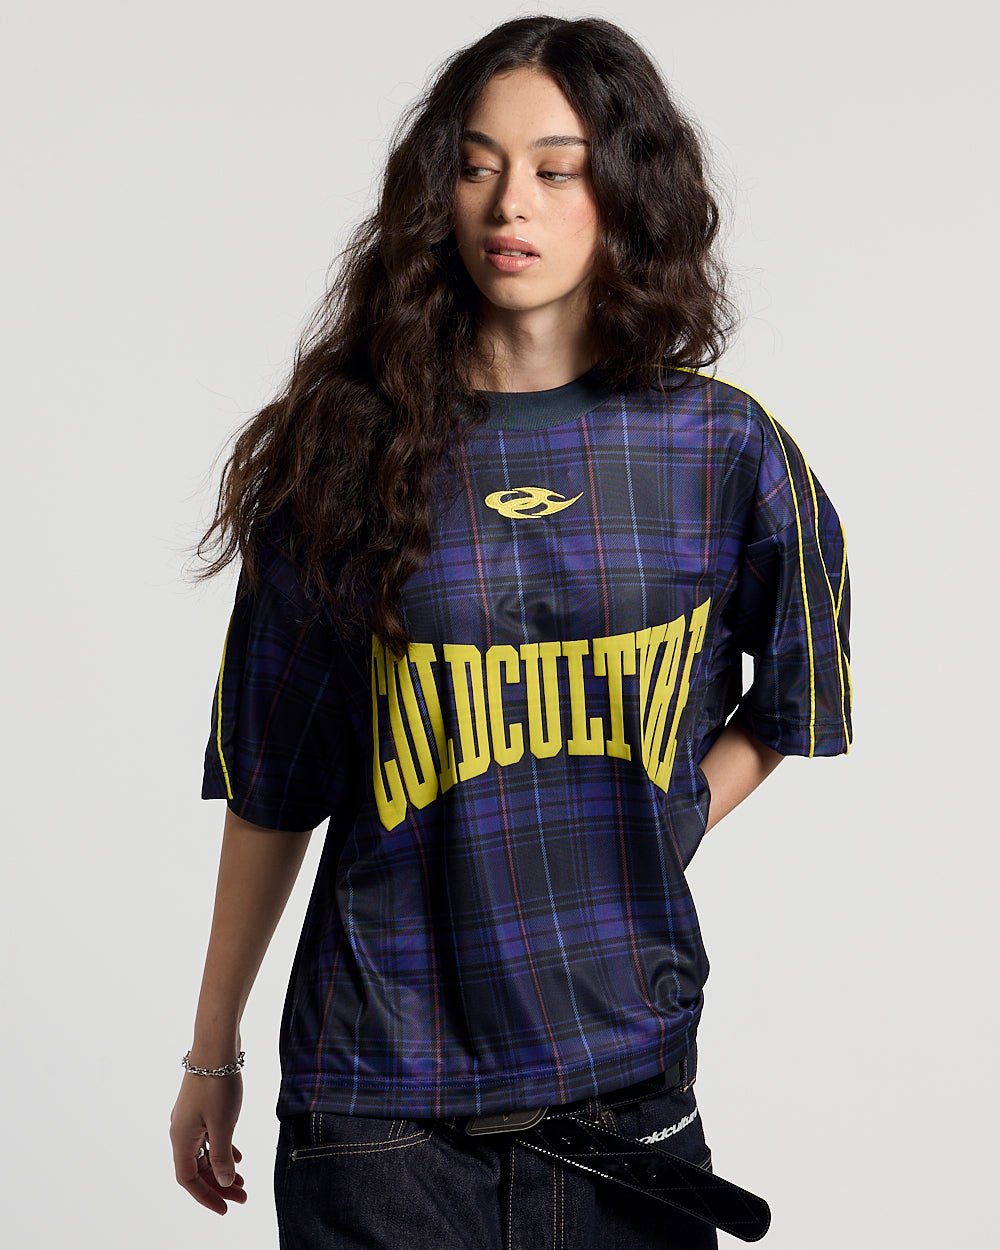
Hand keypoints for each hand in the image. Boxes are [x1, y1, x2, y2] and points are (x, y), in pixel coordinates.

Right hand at [170, 1072, 248, 1214]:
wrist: (216, 1047)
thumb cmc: (217, 1086)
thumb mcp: (223, 1126)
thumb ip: (222, 1157)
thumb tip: (222, 1182)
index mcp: (181, 1139)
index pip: (189, 1179)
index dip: (206, 1196)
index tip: (225, 1209)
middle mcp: (181, 1131)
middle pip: (198, 1168)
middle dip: (218, 1185)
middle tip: (242, 1196)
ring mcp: (190, 1119)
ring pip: (205, 1152)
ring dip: (222, 1168)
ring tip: (243, 1181)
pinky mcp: (201, 1107)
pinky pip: (210, 1137)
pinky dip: (223, 1148)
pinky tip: (239, 1155)